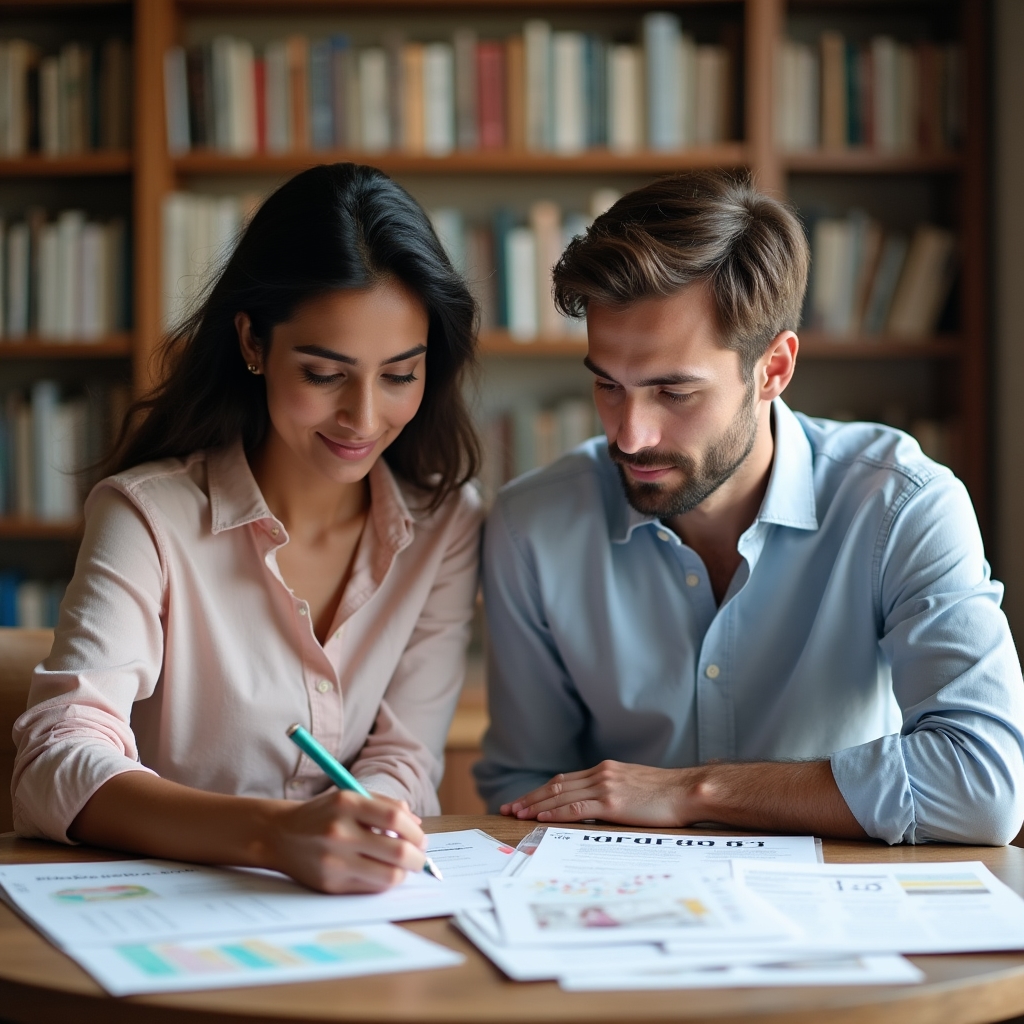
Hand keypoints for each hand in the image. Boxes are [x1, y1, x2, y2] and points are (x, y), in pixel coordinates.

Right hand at [267, 788, 427, 893]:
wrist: (280, 835)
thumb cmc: (324, 814)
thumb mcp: (350, 796)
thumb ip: (385, 805)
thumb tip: (417, 825)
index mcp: (346, 803)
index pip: (395, 819)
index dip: (415, 832)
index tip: (420, 838)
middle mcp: (339, 831)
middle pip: (397, 851)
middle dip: (417, 858)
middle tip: (419, 858)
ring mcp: (334, 860)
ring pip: (388, 876)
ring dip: (403, 873)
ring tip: (402, 867)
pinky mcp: (330, 883)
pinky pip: (370, 888)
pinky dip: (383, 882)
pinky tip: (381, 873)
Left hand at [501, 761, 692, 825]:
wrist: (688, 791)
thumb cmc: (668, 794)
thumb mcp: (635, 786)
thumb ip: (615, 790)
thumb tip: (600, 805)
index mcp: (605, 770)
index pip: (564, 780)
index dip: (541, 790)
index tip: (524, 799)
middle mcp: (601, 774)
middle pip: (556, 785)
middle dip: (530, 797)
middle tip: (509, 808)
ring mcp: (605, 787)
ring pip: (560, 795)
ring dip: (535, 806)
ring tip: (516, 814)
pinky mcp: (611, 802)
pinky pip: (575, 808)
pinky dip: (554, 812)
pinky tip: (540, 818)